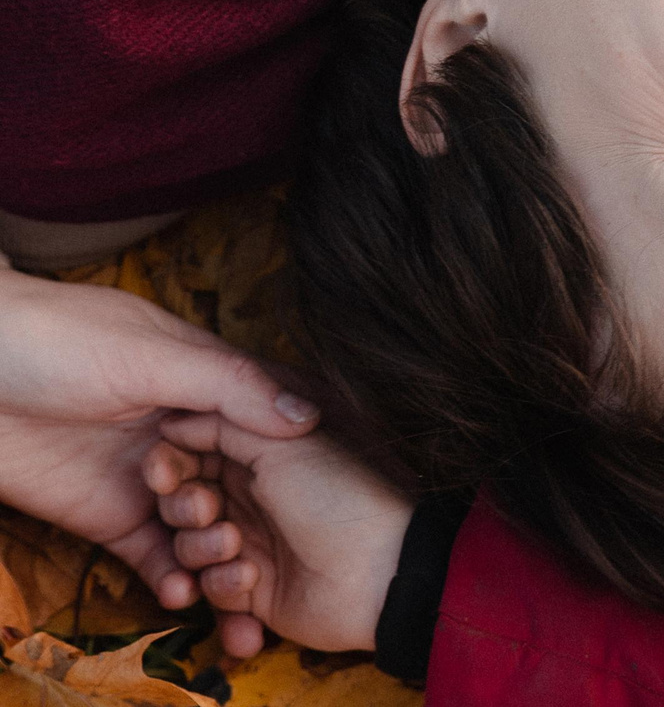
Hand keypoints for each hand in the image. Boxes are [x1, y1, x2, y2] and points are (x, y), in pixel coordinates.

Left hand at [0, 266, 316, 610]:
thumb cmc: (56, 337)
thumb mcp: (151, 354)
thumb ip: (229, 386)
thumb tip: (307, 418)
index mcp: (210, 382)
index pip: (274, 422)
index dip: (308, 458)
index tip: (340, 496)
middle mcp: (189, 432)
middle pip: (246, 485)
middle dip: (269, 527)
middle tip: (282, 566)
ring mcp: (148, 475)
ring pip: (203, 524)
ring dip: (221, 558)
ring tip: (228, 588)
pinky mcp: (106, 513)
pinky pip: (151, 552)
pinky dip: (170, 577)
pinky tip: (182, 594)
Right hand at [145, 415, 411, 657]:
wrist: (378, 572)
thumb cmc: (339, 498)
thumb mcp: (284, 446)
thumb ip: (229, 424)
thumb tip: (178, 420)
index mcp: (262, 452)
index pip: (194, 454)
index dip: (171, 464)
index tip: (161, 473)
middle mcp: (252, 494)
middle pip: (185, 502)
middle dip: (184, 510)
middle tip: (207, 512)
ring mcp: (251, 541)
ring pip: (190, 547)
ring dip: (202, 550)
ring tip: (235, 551)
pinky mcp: (251, 587)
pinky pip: (211, 588)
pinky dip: (221, 587)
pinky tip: (249, 581)